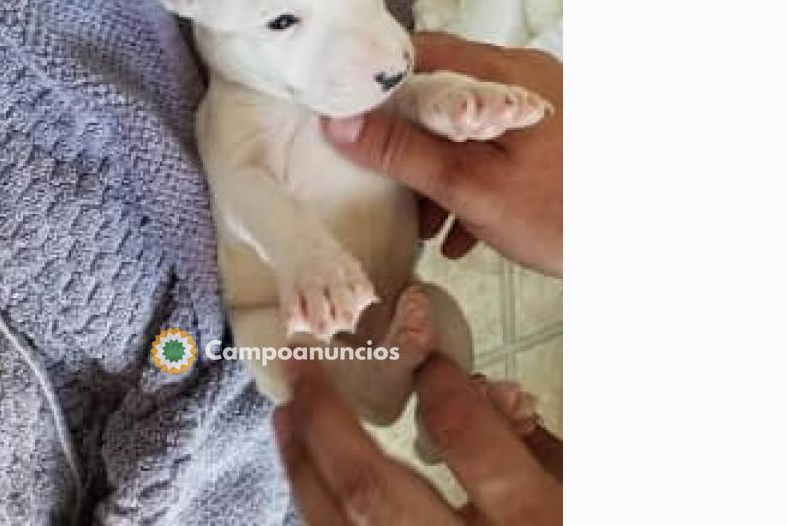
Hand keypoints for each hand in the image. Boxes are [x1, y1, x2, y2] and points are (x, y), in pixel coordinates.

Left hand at [273, 356, 561, 524]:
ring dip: (304, 472)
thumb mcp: (588, 499)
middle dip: (327, 423)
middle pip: (372, 490)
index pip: (464, 436)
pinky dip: (322, 518)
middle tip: (299, 368)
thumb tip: (484, 399)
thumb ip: (540, 454)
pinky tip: (312, 487)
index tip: (426, 363)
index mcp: (534, 524)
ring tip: (285, 418)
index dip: (437, 386)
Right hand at [323, 33, 561, 275]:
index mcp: (503, 74)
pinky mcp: (561, 138)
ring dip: (441, 169)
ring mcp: (546, 107)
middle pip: (444, 93)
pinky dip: (476, 179)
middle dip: (409, 139)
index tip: (347, 116)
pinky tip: (463, 232)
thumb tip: (336, 122)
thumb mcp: (470, 186)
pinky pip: (502, 148)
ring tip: (424, 222)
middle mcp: (525, 77)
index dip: (377, 82)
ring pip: (472, 127)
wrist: (653, 246)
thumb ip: (403, 152)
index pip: (421, 53)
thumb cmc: (560, 211)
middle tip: (382, 178)